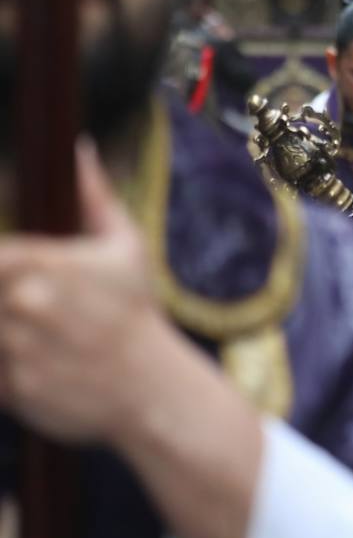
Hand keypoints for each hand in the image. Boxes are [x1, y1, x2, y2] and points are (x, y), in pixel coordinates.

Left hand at [0, 140, 171, 443]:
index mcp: (43, 264)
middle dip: (3, 300)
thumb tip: (79, 148)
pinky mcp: (11, 389)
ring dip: (3, 330)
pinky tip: (30, 360)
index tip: (6, 269)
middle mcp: (25, 304)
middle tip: (23, 303)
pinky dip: (4, 367)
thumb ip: (94, 196)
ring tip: (29, 328)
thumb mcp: (125, 247)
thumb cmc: (137, 312)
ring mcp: (16, 349)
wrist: (153, 388)